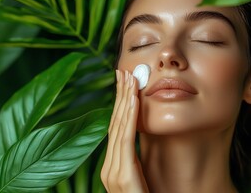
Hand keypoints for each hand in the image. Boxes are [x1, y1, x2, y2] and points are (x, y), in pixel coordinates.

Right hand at [101, 70, 148, 192]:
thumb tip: (141, 142)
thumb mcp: (141, 178)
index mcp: (113, 167)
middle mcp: (109, 167)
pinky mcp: (122, 176)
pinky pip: (125, 139)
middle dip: (121, 96)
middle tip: (125, 71)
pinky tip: (133, 99)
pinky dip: (129, 116)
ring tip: (130, 77)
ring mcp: (113, 172)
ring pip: (119, 127)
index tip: (126, 84)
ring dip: (125, 100)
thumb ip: (137, 161)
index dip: (121, 105)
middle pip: (115, 123)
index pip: (116, 129)